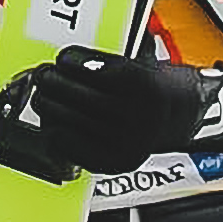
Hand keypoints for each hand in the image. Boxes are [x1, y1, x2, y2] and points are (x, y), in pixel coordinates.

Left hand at [26, 46, 206, 173]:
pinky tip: (53, 122)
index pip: (96, 70)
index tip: (63, 59)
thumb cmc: (151, 87)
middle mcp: (139, 117)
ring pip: (69, 120)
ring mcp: (126, 143)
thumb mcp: (138, 62)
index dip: (73, 62)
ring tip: (43, 95)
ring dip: (47, 105)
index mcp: (146, 86)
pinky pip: (68, 146)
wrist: (179, 118)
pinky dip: (54, 132)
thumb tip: (64, 63)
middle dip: (53, 82)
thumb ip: (104, 61)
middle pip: (78, 96)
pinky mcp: (112, 163)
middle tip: (44, 75)